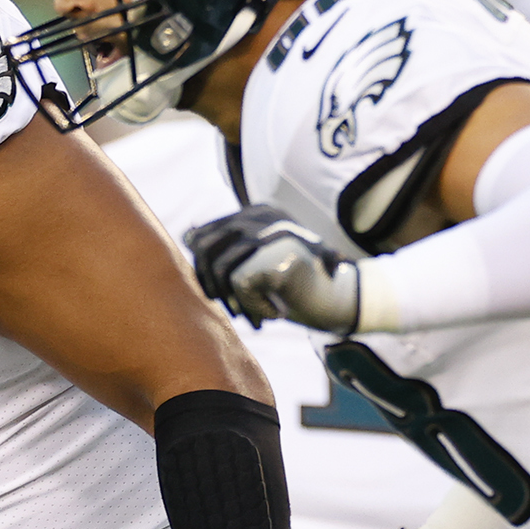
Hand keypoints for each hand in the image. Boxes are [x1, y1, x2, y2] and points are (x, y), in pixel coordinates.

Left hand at [184, 205, 359, 331]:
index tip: (221, 297)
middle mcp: (262, 216)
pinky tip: (275, 313)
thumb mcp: (258, 262)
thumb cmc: (296, 286)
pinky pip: (240, 284)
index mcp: (256, 213)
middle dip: (212, 287)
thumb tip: (187, 235)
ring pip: (220, 270)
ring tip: (256, 316)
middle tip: (236, 311)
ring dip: (234, 301)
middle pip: (204, 252)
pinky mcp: (277, 255)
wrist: (342, 300)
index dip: (202, 272)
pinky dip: (253, 306)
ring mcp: (271, 233)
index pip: (201, 237)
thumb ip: (227, 249)